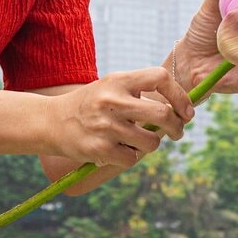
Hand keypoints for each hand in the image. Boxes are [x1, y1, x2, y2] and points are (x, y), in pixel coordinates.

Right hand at [45, 68, 192, 164]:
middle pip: (162, 114)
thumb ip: (140, 94)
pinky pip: (133, 159)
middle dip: (176, 127)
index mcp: (118, 80)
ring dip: (151, 145)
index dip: (180, 95)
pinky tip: (119, 151)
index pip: (160, 78)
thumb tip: (180, 111)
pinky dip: (131, 158)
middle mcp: (112, 101)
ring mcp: (106, 126)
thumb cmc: (91, 105)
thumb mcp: (112, 88)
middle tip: (176, 132)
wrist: (51, 122)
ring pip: (151, 142)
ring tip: (138, 141)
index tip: (186, 111)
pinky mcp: (100, 149)